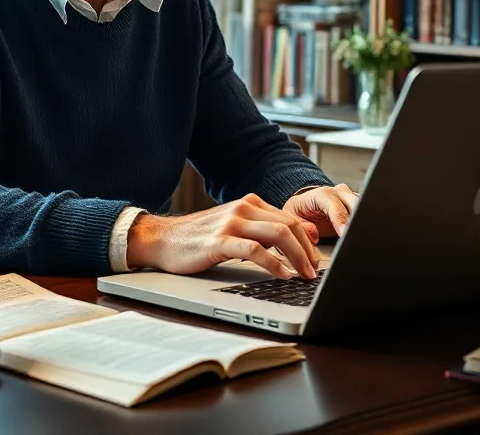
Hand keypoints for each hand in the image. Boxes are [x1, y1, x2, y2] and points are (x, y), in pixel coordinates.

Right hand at [126, 194, 319, 279]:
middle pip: (289, 226)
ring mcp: (231, 223)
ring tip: (303, 275)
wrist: (163, 239)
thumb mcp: (235, 228)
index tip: (316, 259)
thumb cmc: (199, 238)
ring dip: (297, 257)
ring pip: (278, 235)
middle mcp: (243, 208)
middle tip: (314, 272)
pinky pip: (255, 251)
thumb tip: (300, 236)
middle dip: (307, 251)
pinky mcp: (219, 241)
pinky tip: (283, 275)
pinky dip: (275, 264)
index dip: (308, 240)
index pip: (290, 219)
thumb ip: (263, 229)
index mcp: (249, 203)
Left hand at [283, 185, 359, 238]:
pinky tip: (366, 234)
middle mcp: (339, 193)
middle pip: (355, 203)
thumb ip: (301, 226)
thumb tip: (313, 234)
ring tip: (364, 236)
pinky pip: (366, 212)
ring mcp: (350, 198)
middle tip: (357, 236)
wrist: (305, 205)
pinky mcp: (357, 206)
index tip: (344, 233)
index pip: (335, 207)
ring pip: (364, 207)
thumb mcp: (292, 218)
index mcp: (322, 194)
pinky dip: (366, 222)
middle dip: (358, 219)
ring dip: (364, 220)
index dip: (341, 220)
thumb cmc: (299, 212)